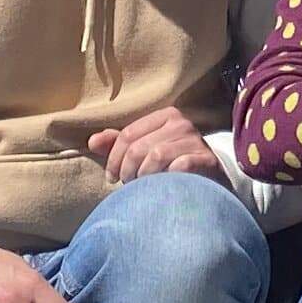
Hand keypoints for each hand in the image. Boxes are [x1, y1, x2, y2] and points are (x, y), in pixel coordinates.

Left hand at [89, 107, 220, 181]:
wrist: (209, 180)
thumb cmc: (171, 164)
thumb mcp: (144, 150)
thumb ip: (118, 144)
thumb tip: (92, 142)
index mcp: (165, 116)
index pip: (128, 134)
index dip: (114, 158)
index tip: (112, 178)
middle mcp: (182, 123)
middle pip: (139, 147)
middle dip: (127, 170)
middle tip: (128, 184)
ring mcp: (196, 141)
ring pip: (156, 156)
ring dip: (144, 176)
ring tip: (144, 186)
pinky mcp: (207, 160)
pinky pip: (179, 166)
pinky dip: (167, 179)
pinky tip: (164, 187)